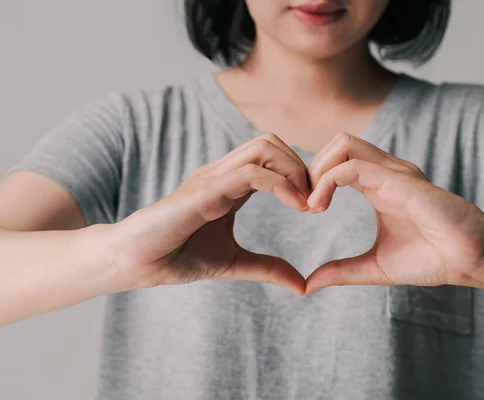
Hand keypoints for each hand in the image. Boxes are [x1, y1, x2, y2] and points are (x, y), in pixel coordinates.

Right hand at [100, 133, 309, 294]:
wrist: (134, 263)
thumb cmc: (175, 257)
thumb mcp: (233, 263)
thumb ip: (267, 268)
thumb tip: (302, 286)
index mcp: (229, 185)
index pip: (272, 158)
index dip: (299, 176)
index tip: (314, 206)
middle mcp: (222, 173)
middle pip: (271, 143)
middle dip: (301, 167)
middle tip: (315, 202)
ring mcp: (212, 177)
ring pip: (264, 147)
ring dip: (295, 171)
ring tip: (306, 204)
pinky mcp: (204, 190)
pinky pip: (250, 173)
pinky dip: (280, 184)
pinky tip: (294, 206)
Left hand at [304, 133, 483, 293]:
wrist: (471, 260)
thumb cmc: (432, 259)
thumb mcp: (374, 267)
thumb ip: (341, 271)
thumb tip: (308, 285)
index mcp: (378, 185)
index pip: (337, 161)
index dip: (313, 180)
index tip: (305, 211)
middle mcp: (385, 171)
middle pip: (337, 142)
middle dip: (311, 168)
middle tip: (304, 204)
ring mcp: (394, 172)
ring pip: (343, 143)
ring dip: (317, 169)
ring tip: (311, 205)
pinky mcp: (400, 180)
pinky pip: (353, 167)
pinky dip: (328, 181)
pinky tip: (320, 206)